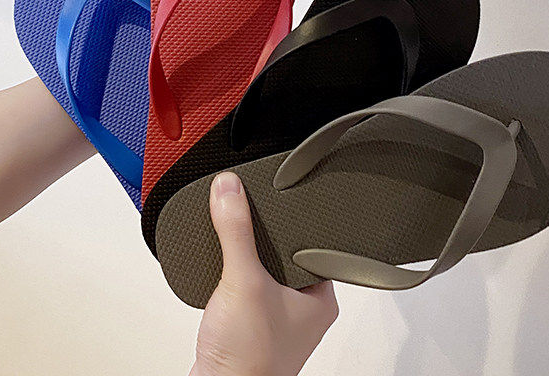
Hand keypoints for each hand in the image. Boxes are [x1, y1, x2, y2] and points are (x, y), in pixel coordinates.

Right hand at [190, 172, 337, 375]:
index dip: (299, 221)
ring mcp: (278, 320)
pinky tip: (227, 272)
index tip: (283, 199)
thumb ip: (237, 231)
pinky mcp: (252, 327)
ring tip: (240, 242)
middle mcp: (304, 310)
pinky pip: (248, 289)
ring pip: (267, 272)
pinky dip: (236, 277)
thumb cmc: (248, 360)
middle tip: (256, 215)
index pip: (317, 244)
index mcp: (321, 299)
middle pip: (289, 255)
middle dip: (269, 238)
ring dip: (251, 258)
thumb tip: (230, 189)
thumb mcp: (244, 279)